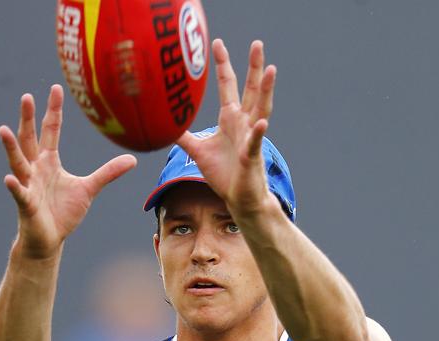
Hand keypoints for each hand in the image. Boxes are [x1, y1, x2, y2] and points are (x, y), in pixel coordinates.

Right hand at [0, 84, 136, 257]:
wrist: (49, 240)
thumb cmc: (64, 213)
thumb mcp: (89, 189)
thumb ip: (108, 173)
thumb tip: (132, 160)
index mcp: (49, 162)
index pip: (50, 131)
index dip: (53, 111)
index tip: (56, 88)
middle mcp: (35, 169)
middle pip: (30, 139)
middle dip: (28, 120)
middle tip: (26, 97)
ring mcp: (28, 185)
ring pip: (18, 163)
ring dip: (11, 148)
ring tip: (3, 130)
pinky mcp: (26, 205)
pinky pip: (19, 194)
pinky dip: (14, 187)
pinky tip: (9, 179)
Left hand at [176, 39, 275, 219]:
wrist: (238, 199)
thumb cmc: (223, 175)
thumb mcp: (198, 152)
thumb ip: (184, 137)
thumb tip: (167, 126)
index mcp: (230, 119)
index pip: (228, 86)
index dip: (223, 65)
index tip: (217, 44)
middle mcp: (243, 124)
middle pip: (251, 90)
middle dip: (254, 67)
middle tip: (257, 43)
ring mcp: (250, 139)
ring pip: (260, 110)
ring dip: (266, 91)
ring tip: (271, 71)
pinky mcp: (251, 157)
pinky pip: (255, 143)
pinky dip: (258, 133)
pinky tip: (261, 123)